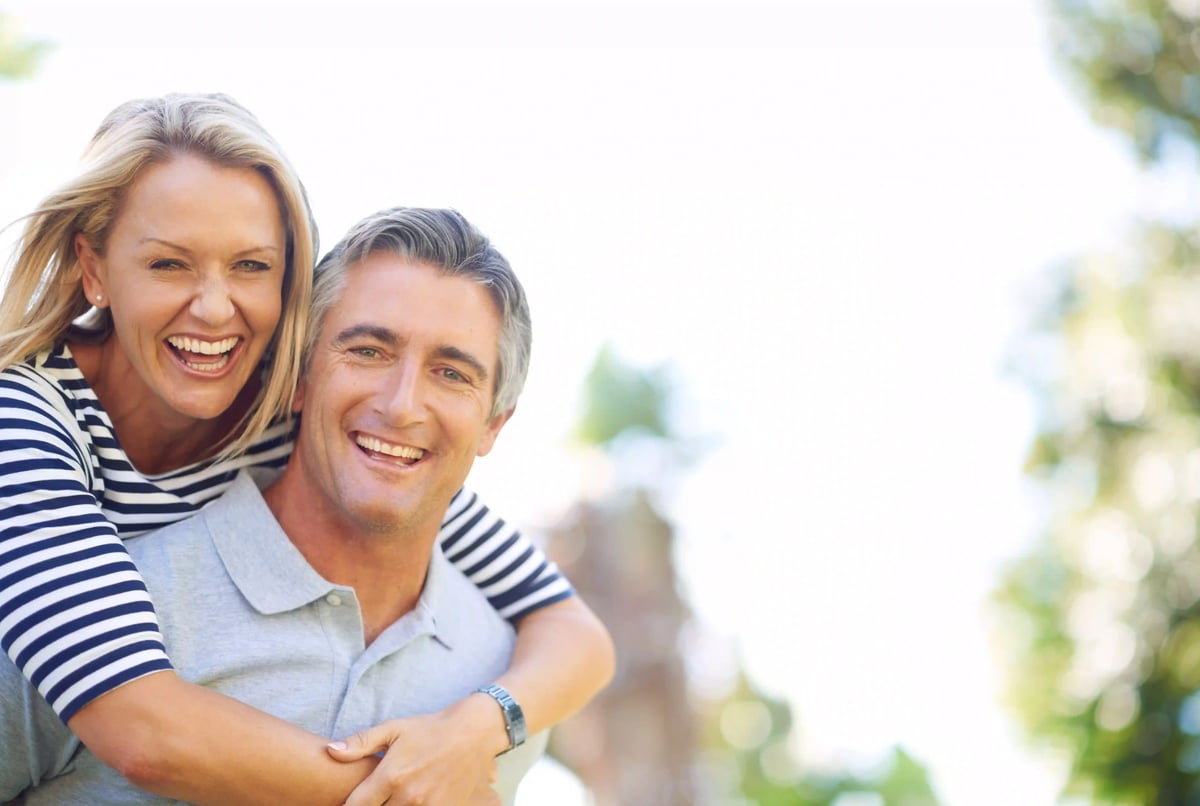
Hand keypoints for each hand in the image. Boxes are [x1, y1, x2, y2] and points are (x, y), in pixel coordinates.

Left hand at [327, 706, 501, 805]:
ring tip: (393, 798)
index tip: (348, 802)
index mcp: (391, 776)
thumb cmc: (429, 729)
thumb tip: (330, 752)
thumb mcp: (393, 729)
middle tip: (373, 799)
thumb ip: (360, 743)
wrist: (472, 733)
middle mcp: (408, 796)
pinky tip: (411, 802)